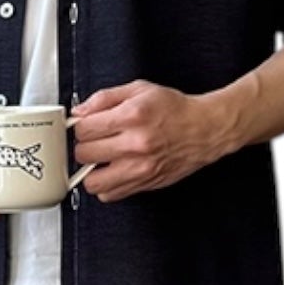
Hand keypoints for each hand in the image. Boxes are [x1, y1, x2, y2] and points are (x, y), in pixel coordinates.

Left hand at [69, 80, 232, 201]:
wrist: (204, 130)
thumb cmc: (174, 110)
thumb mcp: (139, 90)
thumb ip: (105, 98)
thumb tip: (79, 112)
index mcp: (132, 117)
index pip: (84, 129)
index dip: (80, 126)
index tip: (87, 126)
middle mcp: (135, 144)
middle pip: (84, 154)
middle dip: (85, 146)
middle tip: (95, 141)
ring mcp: (140, 168)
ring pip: (93, 182)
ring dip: (91, 171)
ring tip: (101, 160)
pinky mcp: (144, 184)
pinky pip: (110, 195)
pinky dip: (106, 186)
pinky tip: (113, 172)